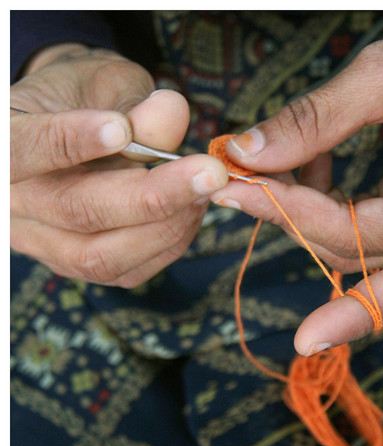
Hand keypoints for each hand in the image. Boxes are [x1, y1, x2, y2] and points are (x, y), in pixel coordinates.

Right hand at [11, 44, 227, 286]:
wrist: (77, 133)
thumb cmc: (88, 102)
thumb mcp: (104, 85)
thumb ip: (133, 103)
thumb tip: (173, 112)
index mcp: (5, 145)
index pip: (24, 150)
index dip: (71, 141)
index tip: (121, 129)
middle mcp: (15, 205)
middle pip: (76, 212)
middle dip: (153, 196)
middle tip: (210, 172)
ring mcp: (46, 244)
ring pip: (100, 255)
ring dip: (166, 226)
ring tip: (205, 190)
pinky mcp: (80, 265)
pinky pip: (127, 270)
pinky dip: (169, 244)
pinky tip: (192, 212)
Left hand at [211, 11, 382, 354]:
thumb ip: (317, 118)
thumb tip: (248, 152)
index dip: (359, 314)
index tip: (305, 339)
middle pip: (359, 247)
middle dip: (293, 216)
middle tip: (235, 187)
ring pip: (351, 235)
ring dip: (301, 205)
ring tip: (261, 167)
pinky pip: (357, 213)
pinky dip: (322, 192)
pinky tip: (305, 160)